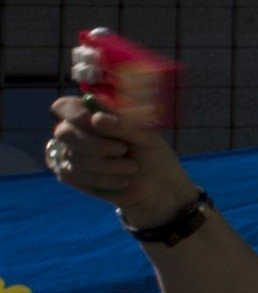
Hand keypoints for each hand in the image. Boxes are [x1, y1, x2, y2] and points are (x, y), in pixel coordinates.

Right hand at [41, 88, 191, 223]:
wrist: (157, 185)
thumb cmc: (152, 153)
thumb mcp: (145, 136)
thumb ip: (122, 125)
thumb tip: (95, 118)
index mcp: (92, 114)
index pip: (65, 106)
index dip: (72, 112)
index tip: (90, 118)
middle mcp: (75, 131)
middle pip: (65, 132)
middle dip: (96, 144)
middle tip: (123, 149)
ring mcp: (69, 153)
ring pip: (74, 156)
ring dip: (108, 165)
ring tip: (132, 167)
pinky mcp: (69, 174)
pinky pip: (75, 175)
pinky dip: (103, 179)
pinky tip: (122, 180)